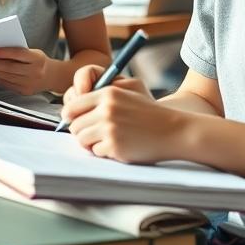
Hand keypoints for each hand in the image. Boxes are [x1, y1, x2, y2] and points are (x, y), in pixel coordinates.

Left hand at [0, 47, 53, 94]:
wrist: (52, 77)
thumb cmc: (37, 60)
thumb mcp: (32, 52)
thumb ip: (16, 51)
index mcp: (37, 59)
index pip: (17, 54)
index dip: (1, 53)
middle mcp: (34, 72)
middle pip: (8, 68)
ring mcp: (29, 84)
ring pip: (4, 77)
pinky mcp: (23, 92)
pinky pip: (5, 84)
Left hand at [60, 65, 177, 162]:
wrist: (173, 130)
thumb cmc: (149, 113)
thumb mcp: (127, 93)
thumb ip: (100, 97)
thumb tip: (70, 111)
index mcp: (108, 94)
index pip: (72, 107)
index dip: (71, 117)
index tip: (77, 122)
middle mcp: (106, 110)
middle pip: (74, 126)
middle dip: (82, 132)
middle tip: (94, 135)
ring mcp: (110, 129)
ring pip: (82, 140)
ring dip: (91, 143)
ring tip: (107, 141)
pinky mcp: (114, 146)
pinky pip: (96, 152)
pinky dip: (104, 152)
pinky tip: (119, 147)